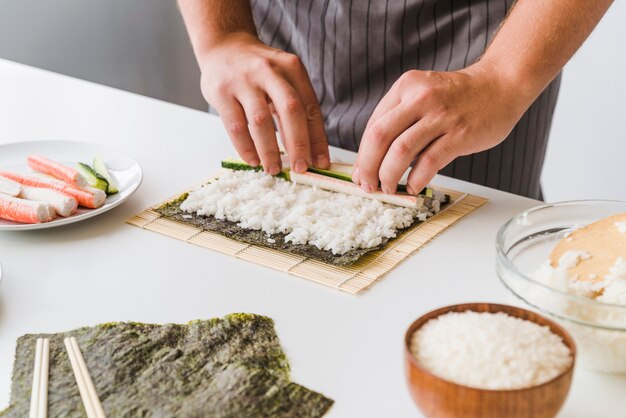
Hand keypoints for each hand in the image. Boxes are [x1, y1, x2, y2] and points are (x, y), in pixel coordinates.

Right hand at [199, 32, 328, 173]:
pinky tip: (253, 160)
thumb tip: (306, 151)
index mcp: (291, 68)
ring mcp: (243, 80)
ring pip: (261, 121)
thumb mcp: (282, 79)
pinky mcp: (221, 91)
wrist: (223, 46)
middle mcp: (269, 70)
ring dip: (269, 150)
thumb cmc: (259, 71)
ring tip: (274, 169)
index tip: (320, 162)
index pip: (310, 107)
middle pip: (290, 110)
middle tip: (300, 168)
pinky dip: (245, 147)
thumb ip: (295, 109)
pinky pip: (235, 126)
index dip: (317, 138)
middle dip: (298, 144)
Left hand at [352, 65, 529, 194]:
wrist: (501, 84)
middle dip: (367, 167)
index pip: (373, 125)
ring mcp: (441, 115)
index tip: (361, 174)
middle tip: (368, 186)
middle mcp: (420, 97)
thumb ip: (400, 119)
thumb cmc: (458, 96)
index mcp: (406, 87)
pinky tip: (414, 186)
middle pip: (380, 136)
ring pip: (401, 150)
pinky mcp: (460, 133)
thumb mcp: (423, 93)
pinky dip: (417, 178)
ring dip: (389, 175)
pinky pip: (430, 161)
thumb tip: (374, 158)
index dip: (362, 155)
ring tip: (388, 189)